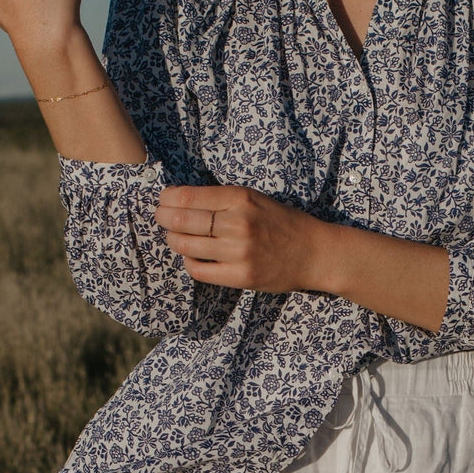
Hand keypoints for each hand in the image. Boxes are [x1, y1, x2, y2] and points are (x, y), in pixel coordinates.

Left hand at [155, 185, 326, 292]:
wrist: (313, 252)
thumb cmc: (281, 222)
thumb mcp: (254, 198)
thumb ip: (221, 199)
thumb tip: (178, 199)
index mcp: (240, 198)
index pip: (188, 196)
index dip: (167, 199)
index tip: (162, 200)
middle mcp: (238, 223)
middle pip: (182, 220)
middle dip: (163, 218)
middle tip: (160, 217)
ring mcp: (239, 252)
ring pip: (185, 245)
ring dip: (173, 239)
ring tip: (174, 236)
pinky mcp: (240, 276)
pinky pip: (198, 270)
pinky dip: (188, 261)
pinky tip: (192, 255)